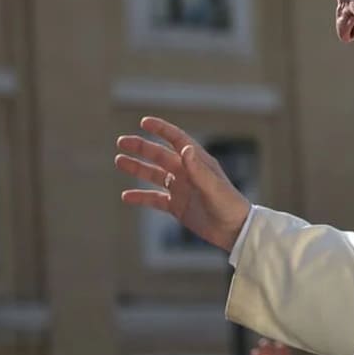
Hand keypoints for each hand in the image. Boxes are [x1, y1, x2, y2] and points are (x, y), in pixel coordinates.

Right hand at [115, 117, 251, 252]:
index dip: (161, 129)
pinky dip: (140, 197)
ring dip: (137, 168)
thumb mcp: (213, 187)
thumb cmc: (229, 206)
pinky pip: (154, 199)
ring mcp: (181, 189)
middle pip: (160, 155)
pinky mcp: (177, 206)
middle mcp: (188, 172)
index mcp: (198, 162)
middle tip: (121, 142)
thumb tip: (184, 148)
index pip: (177, 140)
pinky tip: (126, 196)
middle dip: (141, 148)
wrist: (234, 231)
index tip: (144, 122)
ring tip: (119, 161)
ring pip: (154, 175)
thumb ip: (198, 169)